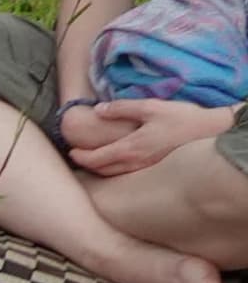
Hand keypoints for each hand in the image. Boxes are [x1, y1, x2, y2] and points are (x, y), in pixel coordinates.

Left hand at [63, 95, 235, 176]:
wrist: (211, 133)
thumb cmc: (181, 119)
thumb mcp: (151, 107)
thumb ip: (123, 108)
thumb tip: (98, 110)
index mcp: (129, 149)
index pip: (95, 159)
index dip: (79, 156)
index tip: (71, 151)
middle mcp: (133, 164)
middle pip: (101, 170)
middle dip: (86, 164)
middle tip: (77, 156)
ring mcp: (144, 169)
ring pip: (113, 175)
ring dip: (99, 169)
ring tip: (93, 160)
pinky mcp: (154, 169)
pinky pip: (126, 174)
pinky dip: (114, 171)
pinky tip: (116, 163)